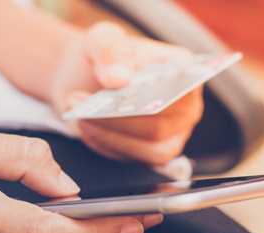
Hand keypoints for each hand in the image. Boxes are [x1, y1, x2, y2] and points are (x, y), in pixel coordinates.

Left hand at [50, 22, 203, 165]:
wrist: (81, 78)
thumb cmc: (100, 57)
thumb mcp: (101, 40)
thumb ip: (110, 50)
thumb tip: (120, 77)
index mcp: (184, 72)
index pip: (182, 91)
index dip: (153, 96)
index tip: (118, 88)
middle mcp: (184, 107)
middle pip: (161, 126)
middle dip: (118, 118)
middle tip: (79, 100)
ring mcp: (170, 134)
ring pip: (148, 150)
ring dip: (109, 135)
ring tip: (79, 116)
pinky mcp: (148, 154)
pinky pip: (131, 160)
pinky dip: (105, 146)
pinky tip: (84, 128)